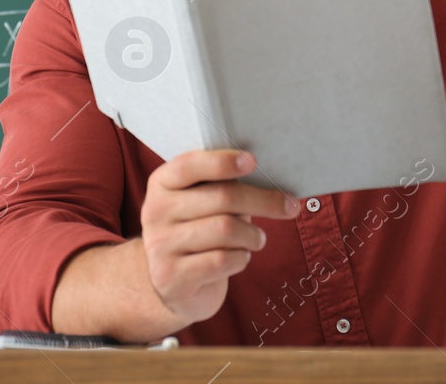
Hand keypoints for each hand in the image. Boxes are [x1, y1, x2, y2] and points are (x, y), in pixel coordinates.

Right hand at [139, 149, 297, 325]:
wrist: (171, 285)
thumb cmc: (197, 233)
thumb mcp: (200, 204)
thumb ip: (221, 187)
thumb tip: (269, 180)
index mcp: (161, 184)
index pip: (189, 165)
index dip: (223, 162)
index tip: (253, 161)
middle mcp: (155, 212)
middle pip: (221, 197)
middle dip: (263, 200)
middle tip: (290, 206)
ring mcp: (160, 245)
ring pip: (226, 229)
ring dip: (253, 235)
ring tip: (257, 239)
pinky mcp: (172, 277)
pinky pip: (222, 260)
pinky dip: (241, 257)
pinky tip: (239, 257)